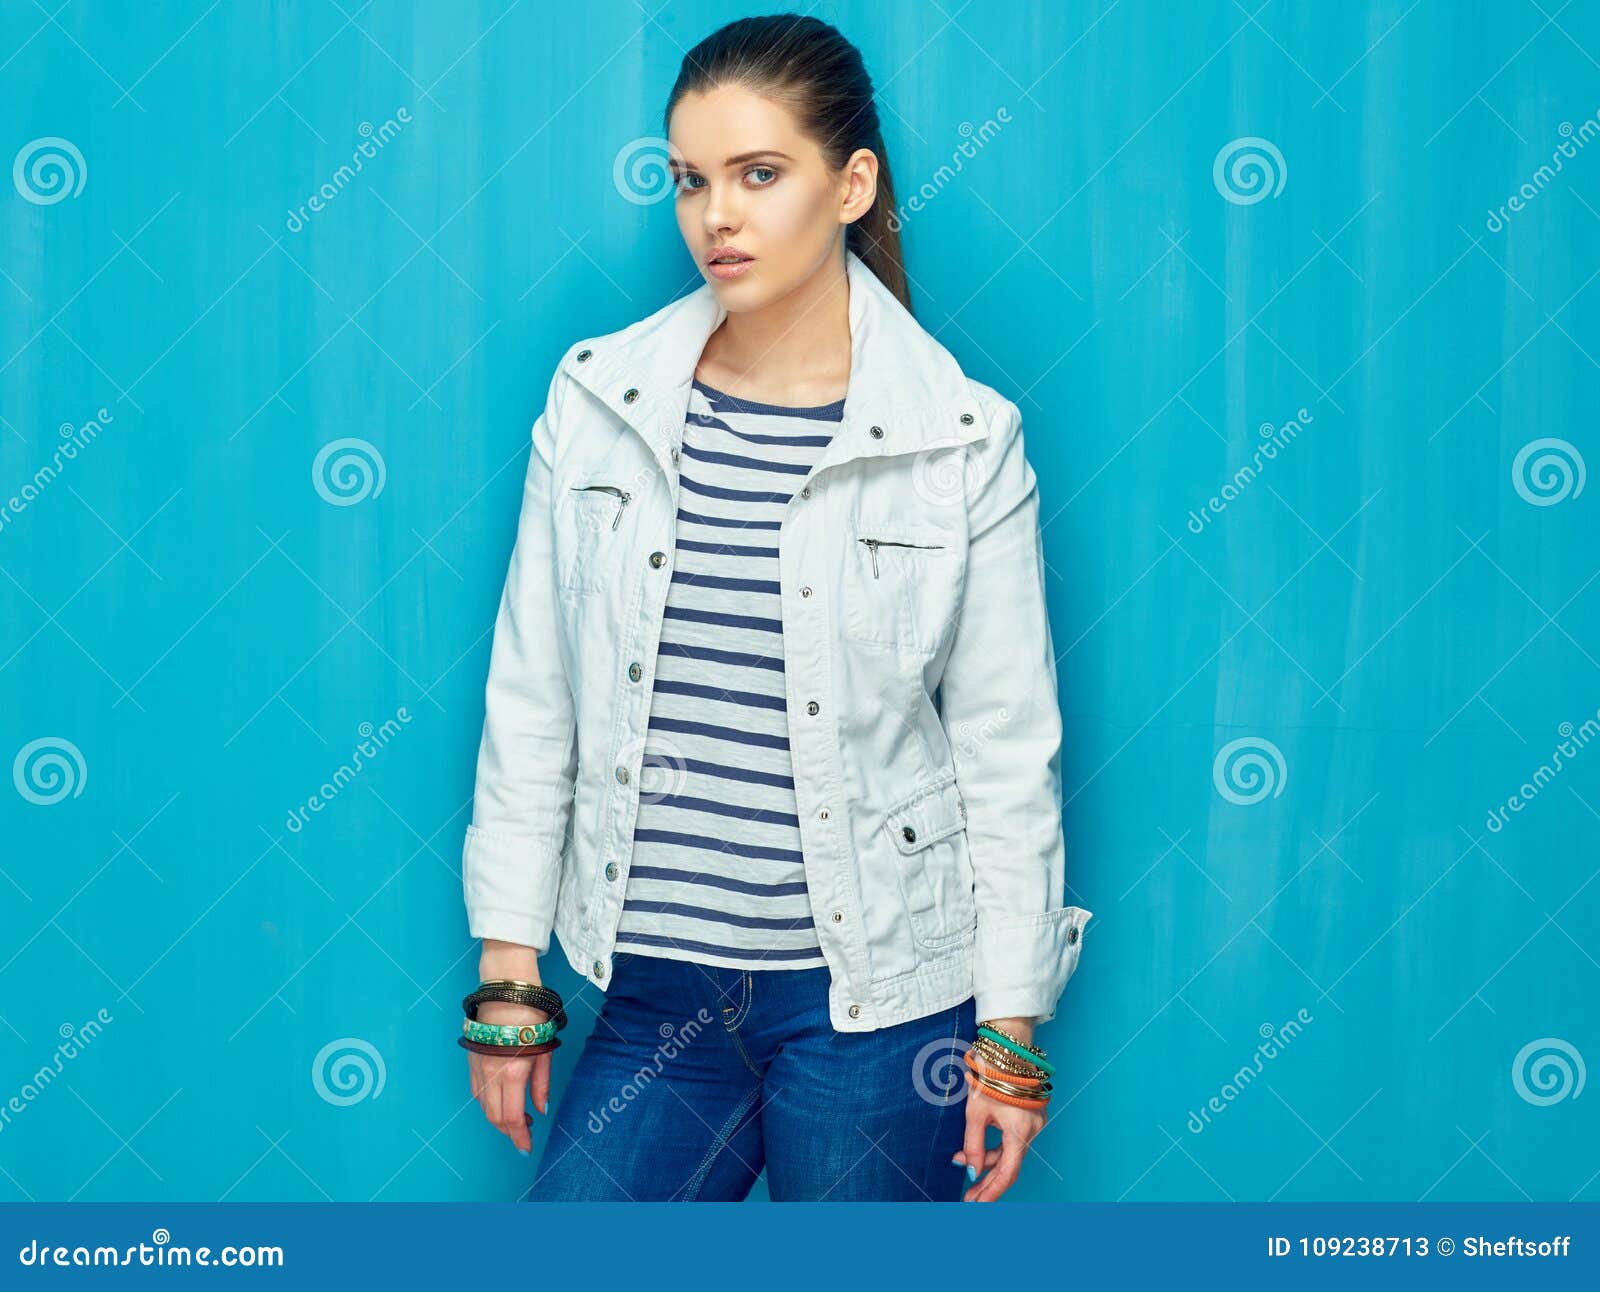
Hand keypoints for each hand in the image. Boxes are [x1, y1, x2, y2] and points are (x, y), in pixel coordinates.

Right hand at [467, 999, 552, 1154]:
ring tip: (518, 1118)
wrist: (507, 991)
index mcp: (512, 1072)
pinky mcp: (471, 1061)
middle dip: (509, 1131)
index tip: (526, 1148)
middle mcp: (491, 1074)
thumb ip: (541, 1084)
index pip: (512, 1117)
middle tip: (524, 1134)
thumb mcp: (545, 1050)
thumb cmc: (533, 1016)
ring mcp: (478, 1067)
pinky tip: (501, 1100)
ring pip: (483, 1106)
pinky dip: (488, 1102)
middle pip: (495, 1116)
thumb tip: (540, 1110)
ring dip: (498, 1117)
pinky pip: (477, 1091)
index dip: (519, 1136)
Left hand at [954, 1016, 1045, 1200]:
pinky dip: (995, 1146)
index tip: (975, 1204)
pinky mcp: (1030, 1115)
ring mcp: (1034, 1122)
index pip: (1008, 1173)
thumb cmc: (990, 1074)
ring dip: (987, 1161)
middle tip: (967, 1194)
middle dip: (987, 1180)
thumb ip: (973, 1145)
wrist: (1007, 1046)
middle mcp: (1033, 1129)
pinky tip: (976, 1151)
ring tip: (961, 1163)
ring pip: (1010, 1152)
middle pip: (1009, 1164)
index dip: (991, 1191)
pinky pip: (1013, 1139)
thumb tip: (971, 1172)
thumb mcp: (975, 1112)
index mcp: (1021, 1131)